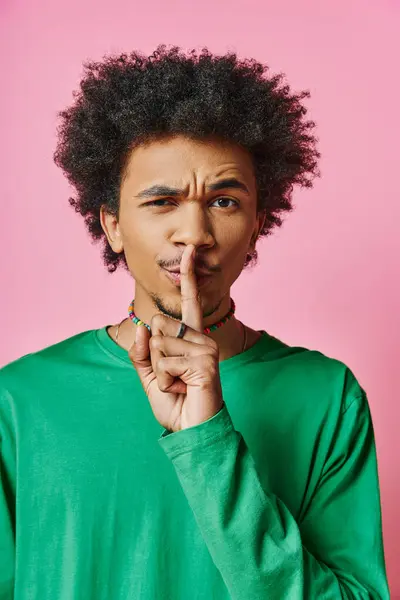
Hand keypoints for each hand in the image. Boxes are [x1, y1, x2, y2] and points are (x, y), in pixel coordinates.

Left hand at [128, 245, 223, 431]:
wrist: (190, 429)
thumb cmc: (175, 401)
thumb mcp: (150, 374)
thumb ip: (142, 350)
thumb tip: (144, 323)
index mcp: (191, 336)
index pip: (189, 301)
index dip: (188, 276)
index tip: (189, 250)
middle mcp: (201, 337)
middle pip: (157, 324)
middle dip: (153, 354)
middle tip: (172, 375)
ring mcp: (205, 348)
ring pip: (159, 343)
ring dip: (159, 370)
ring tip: (178, 383)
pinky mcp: (205, 362)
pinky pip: (165, 360)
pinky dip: (165, 379)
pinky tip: (183, 388)